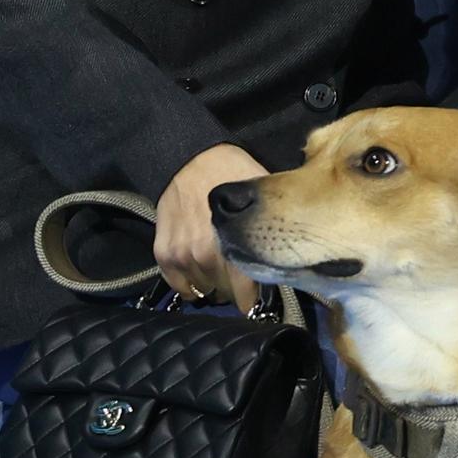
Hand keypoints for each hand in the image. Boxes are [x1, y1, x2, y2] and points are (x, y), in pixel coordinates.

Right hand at [157, 141, 272, 298]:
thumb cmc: (232, 172)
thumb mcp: (264, 194)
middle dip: (235, 289)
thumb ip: (274, 225)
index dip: (254, 298)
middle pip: (225, 294)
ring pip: (203, 290)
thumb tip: (293, 253)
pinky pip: (178, 285)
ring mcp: (181, 257)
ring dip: (213, 284)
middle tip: (242, 279)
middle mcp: (204, 257)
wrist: (189, 158)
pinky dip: (190, 282)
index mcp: (232, 247)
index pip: (245, 294)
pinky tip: (200, 272)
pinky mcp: (163, 254)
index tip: (259, 297)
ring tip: (222, 272)